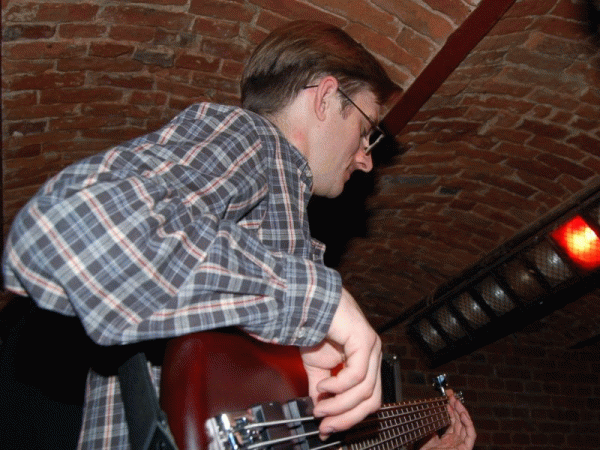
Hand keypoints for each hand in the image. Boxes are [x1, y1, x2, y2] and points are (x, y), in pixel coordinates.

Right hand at [299, 287, 381, 438]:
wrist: (308, 302)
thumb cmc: (315, 327)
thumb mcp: (318, 368)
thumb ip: (323, 391)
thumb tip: (320, 414)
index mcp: (367, 361)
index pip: (369, 400)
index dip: (349, 418)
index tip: (327, 428)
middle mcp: (374, 355)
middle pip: (372, 400)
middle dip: (347, 417)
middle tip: (325, 425)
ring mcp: (372, 347)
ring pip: (364, 390)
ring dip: (339, 405)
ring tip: (319, 407)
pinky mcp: (365, 341)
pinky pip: (357, 374)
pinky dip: (339, 386)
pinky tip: (324, 385)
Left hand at [419, 390, 475, 449]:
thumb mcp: (426, 441)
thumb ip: (431, 431)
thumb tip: (432, 419)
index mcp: (447, 440)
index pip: (453, 421)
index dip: (451, 409)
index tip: (447, 398)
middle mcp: (456, 442)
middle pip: (460, 422)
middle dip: (457, 407)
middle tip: (452, 395)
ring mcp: (461, 446)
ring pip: (466, 426)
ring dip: (463, 412)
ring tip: (457, 401)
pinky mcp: (465, 449)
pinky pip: (471, 435)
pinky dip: (469, 423)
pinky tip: (463, 414)